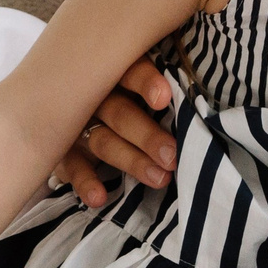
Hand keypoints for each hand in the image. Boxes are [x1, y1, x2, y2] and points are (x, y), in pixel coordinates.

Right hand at [51, 57, 177, 209]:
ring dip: (130, 160)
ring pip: (103, 140)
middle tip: (172, 156)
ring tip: (159, 178)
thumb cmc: (124, 84)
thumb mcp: (139, 73)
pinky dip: (84, 182)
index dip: (146, 83)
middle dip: (147, 135)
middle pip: (119, 112)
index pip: (130, 70)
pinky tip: (98, 198)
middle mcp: (94, 94)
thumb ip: (166, 78)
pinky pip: (71, 166)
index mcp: (116, 69)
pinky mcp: (62, 147)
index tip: (165, 99)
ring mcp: (75, 122)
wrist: (63, 90)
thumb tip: (205, 78)